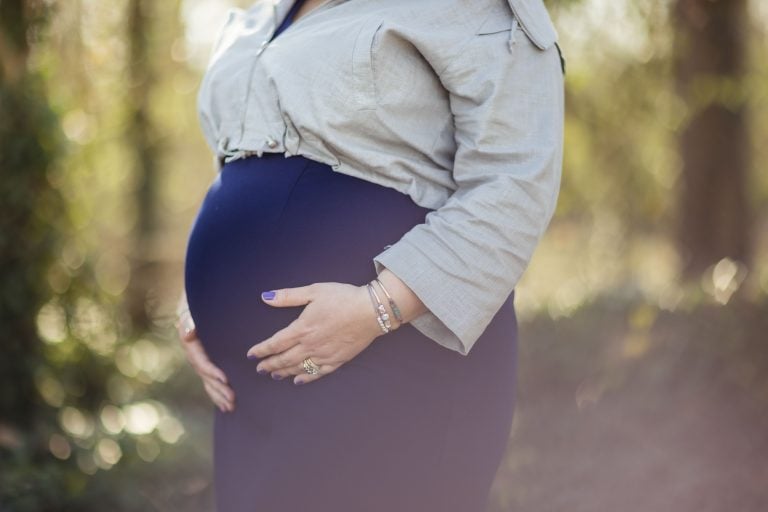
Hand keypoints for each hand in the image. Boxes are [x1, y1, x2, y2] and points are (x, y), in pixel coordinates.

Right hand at [176, 310, 235, 412]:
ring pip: (207, 380)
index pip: (201, 361)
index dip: (212, 371)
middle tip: (233, 400)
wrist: (198, 296)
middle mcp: (194, 352)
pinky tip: (226, 404)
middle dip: (218, 389)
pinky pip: (211, 378)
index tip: (225, 380)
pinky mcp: (207, 358)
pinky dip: (217, 390)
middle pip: (205, 375)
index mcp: (191, 341)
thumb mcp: (192, 305)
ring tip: (231, 407)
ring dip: (218, 394)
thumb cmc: (198, 300)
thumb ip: (189, 318)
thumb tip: (188, 333)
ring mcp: (199, 357)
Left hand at [246, 282, 386, 384]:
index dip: (262, 350)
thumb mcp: (314, 291)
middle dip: (269, 365)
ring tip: (274, 375)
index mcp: (302, 328)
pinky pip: (317, 373)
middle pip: (284, 359)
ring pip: (298, 368)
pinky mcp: (337, 360)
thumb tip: (265, 297)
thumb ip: (288, 296)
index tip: (251, 354)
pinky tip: (298, 380)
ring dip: (283, 372)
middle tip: (259, 368)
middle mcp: (310, 345)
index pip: (275, 343)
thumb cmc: (343, 297)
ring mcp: (324, 355)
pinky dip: (306, 378)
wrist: (372, 310)